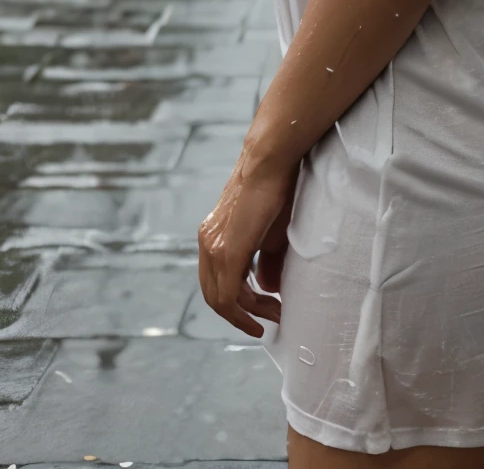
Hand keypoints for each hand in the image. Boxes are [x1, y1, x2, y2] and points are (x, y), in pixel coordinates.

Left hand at [198, 157, 297, 337]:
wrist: (269, 163)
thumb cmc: (275, 191)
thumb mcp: (270, 234)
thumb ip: (266, 263)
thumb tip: (264, 289)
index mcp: (214, 237)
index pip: (217, 280)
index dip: (239, 302)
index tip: (266, 308)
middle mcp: (207, 243)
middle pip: (214, 295)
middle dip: (242, 314)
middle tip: (270, 319)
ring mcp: (212, 248)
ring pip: (220, 299)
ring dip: (247, 315)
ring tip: (274, 317)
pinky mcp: (225, 252)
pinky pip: (228, 296)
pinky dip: (244, 313)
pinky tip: (263, 319)